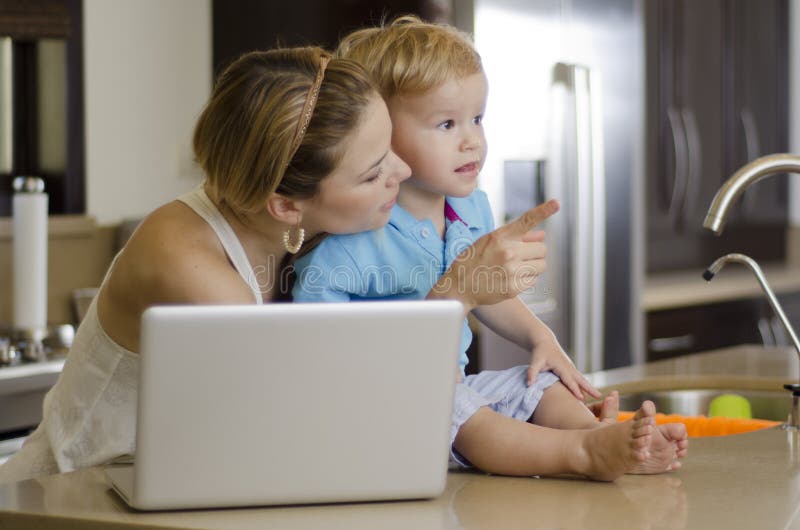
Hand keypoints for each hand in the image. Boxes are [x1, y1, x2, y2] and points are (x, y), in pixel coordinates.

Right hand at [430, 200, 559, 310]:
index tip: (556, 203)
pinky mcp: (513, 288)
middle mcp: (508, 252)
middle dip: (535, 253)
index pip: (526, 220)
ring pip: (541, 266)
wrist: (458, 287)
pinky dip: (525, 280)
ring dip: (533, 267)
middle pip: (542, 249)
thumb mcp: (489, 242)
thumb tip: (543, 234)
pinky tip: (509, 279)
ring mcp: (511, 271)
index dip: (544, 210)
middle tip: (522, 257)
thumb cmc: (472, 261)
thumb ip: (517, 237)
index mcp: (500, 236)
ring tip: (515, 269)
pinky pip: (533, 281)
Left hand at [527, 337, 600, 399]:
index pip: (569, 380)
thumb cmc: (540, 352)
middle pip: (581, 379)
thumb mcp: (534, 361)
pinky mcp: (570, 369)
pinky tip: (585, 393)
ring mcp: (570, 368)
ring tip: (596, 397)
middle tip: (600, 397)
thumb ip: (532, 373)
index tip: (581, 398)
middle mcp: (568, 367)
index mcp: (561, 366)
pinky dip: (583, 385)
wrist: (545, 341)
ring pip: (581, 379)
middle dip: (590, 388)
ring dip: (588, 387)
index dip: (575, 389)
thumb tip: (529, 385)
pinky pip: (578, 378)